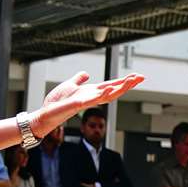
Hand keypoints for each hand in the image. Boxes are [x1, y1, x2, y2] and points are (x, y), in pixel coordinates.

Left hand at [30, 71, 145, 135]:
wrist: (45, 113)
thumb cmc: (57, 102)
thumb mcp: (69, 85)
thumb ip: (78, 79)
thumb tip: (85, 73)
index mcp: (91, 92)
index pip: (111, 85)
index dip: (124, 81)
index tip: (137, 76)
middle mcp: (91, 97)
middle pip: (114, 91)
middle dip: (128, 84)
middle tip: (141, 77)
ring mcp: (86, 102)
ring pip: (107, 96)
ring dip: (120, 89)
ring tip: (131, 80)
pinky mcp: (77, 105)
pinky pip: (92, 100)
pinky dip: (101, 94)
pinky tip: (109, 88)